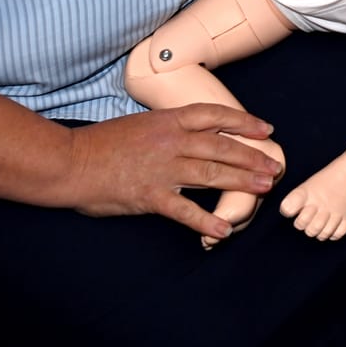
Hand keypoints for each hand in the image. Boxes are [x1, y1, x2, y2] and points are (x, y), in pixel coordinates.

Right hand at [58, 104, 281, 242]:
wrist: (69, 161)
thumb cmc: (102, 143)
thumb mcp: (141, 124)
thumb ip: (168, 128)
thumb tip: (194, 133)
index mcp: (168, 120)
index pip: (215, 115)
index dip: (244, 122)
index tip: (266, 129)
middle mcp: (170, 141)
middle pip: (222, 146)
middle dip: (253, 158)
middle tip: (275, 167)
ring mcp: (161, 168)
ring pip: (212, 173)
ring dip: (242, 182)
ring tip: (265, 189)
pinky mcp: (149, 195)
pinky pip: (184, 210)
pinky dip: (205, 221)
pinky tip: (223, 231)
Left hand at [279, 156, 345, 240]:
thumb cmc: (330, 178)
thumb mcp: (309, 185)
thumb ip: (296, 200)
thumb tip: (289, 214)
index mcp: (307, 193)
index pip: (288, 210)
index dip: (290, 212)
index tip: (295, 210)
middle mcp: (320, 205)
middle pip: (306, 228)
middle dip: (307, 225)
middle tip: (312, 217)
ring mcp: (336, 213)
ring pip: (321, 235)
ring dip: (320, 230)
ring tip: (323, 221)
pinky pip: (336, 235)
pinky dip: (333, 233)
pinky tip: (332, 224)